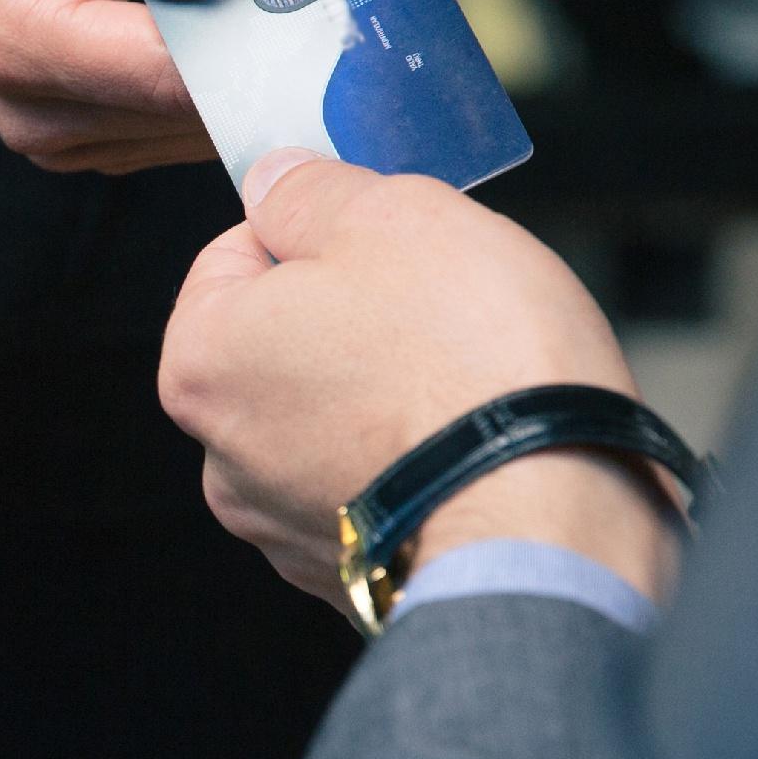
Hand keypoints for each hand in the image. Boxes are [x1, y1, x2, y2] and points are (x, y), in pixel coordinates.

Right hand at [0, 0, 241, 172]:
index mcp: (21, 42)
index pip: (177, 71)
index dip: (263, 16)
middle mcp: (43, 115)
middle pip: (206, 95)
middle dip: (267, 10)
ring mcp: (69, 137)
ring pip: (213, 106)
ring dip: (252, 20)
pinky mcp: (96, 134)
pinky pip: (192, 106)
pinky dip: (228, 39)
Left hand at [157, 154, 680, 612]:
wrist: (556, 518)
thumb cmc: (472, 360)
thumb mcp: (390, 215)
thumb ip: (311, 191)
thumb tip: (274, 181)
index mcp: (201, 362)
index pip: (234, 256)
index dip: (316, 230)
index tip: (385, 240)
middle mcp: (222, 459)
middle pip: (284, 343)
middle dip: (356, 316)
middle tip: (441, 309)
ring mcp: (285, 529)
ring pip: (333, 419)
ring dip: (388, 393)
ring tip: (466, 385)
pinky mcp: (356, 577)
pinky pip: (380, 489)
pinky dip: (416, 465)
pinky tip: (470, 449)